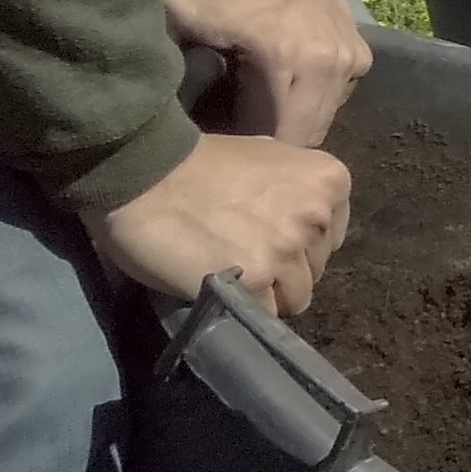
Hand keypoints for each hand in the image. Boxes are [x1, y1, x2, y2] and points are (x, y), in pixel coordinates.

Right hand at [85, 132, 351, 315]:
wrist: (141, 173)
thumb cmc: (197, 163)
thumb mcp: (266, 157)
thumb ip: (294, 189)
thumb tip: (304, 219)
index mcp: (328, 181)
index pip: (330, 239)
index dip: (298, 246)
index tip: (265, 239)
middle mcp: (316, 215)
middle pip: (315, 270)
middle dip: (283, 269)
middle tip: (240, 255)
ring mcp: (287, 250)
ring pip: (295, 298)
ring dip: (264, 294)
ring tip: (227, 275)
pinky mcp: (255, 280)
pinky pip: (263, 314)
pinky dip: (241, 308)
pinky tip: (216, 288)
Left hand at [163, 0, 369, 145]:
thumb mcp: (179, 18)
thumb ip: (169, 65)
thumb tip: (165, 110)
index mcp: (282, 61)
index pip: (270, 137)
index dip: (244, 145)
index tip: (221, 137)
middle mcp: (327, 65)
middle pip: (303, 137)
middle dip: (273, 142)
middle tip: (241, 130)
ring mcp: (350, 61)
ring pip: (324, 122)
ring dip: (294, 123)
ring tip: (263, 108)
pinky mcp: (362, 57)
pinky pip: (339, 99)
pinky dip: (315, 101)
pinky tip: (290, 85)